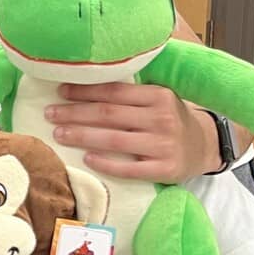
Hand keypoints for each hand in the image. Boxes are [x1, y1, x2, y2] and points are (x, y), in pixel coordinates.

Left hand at [46, 83, 219, 183]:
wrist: (204, 147)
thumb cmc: (170, 119)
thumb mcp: (158, 99)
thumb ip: (130, 94)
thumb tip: (83, 85)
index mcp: (158, 96)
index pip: (114, 91)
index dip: (85, 91)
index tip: (60, 91)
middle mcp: (162, 118)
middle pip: (108, 115)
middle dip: (74, 113)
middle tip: (49, 113)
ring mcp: (164, 145)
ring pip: (114, 140)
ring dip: (82, 136)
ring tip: (59, 133)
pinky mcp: (165, 169)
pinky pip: (129, 169)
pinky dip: (106, 163)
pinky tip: (86, 159)